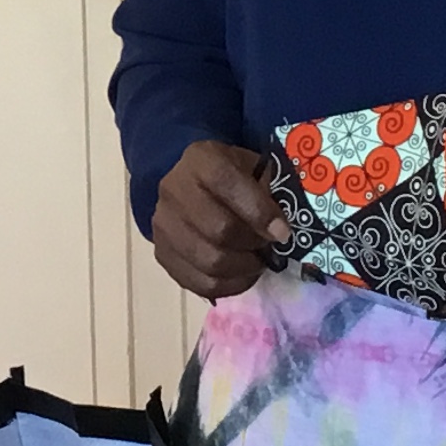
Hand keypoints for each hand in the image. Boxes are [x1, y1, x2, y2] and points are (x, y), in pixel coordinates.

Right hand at [152, 139, 288, 298]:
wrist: (189, 184)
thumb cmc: (232, 175)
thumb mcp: (253, 167)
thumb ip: (270, 190)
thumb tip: (283, 230)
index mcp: (201, 160)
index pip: (227, 184)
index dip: (260, 212)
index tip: (283, 232)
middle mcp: (174, 190)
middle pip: (219, 229)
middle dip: (253, 244)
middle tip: (268, 246)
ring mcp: (163, 225)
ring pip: (209, 261)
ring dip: (243, 268)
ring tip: (256, 261)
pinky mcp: (162, 254)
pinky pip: (199, 283)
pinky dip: (229, 285)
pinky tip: (242, 275)